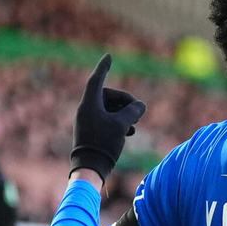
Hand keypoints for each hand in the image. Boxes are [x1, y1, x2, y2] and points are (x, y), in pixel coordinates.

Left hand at [71, 54, 147, 178]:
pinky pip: (106, 120)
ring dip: (123, 114)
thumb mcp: (122, 125)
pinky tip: (129, 132)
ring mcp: (88, 122)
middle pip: (108, 96)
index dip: (104, 67)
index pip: (97, 79)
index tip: (109, 56)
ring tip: (134, 125)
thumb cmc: (104, 144)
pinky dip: (118, 122)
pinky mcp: (91, 133)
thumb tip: (140, 105)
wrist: (89, 168)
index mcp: (89, 103)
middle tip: (137, 113)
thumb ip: (133, 111)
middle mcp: (86, 110)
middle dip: (124, 101)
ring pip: (109, 109)